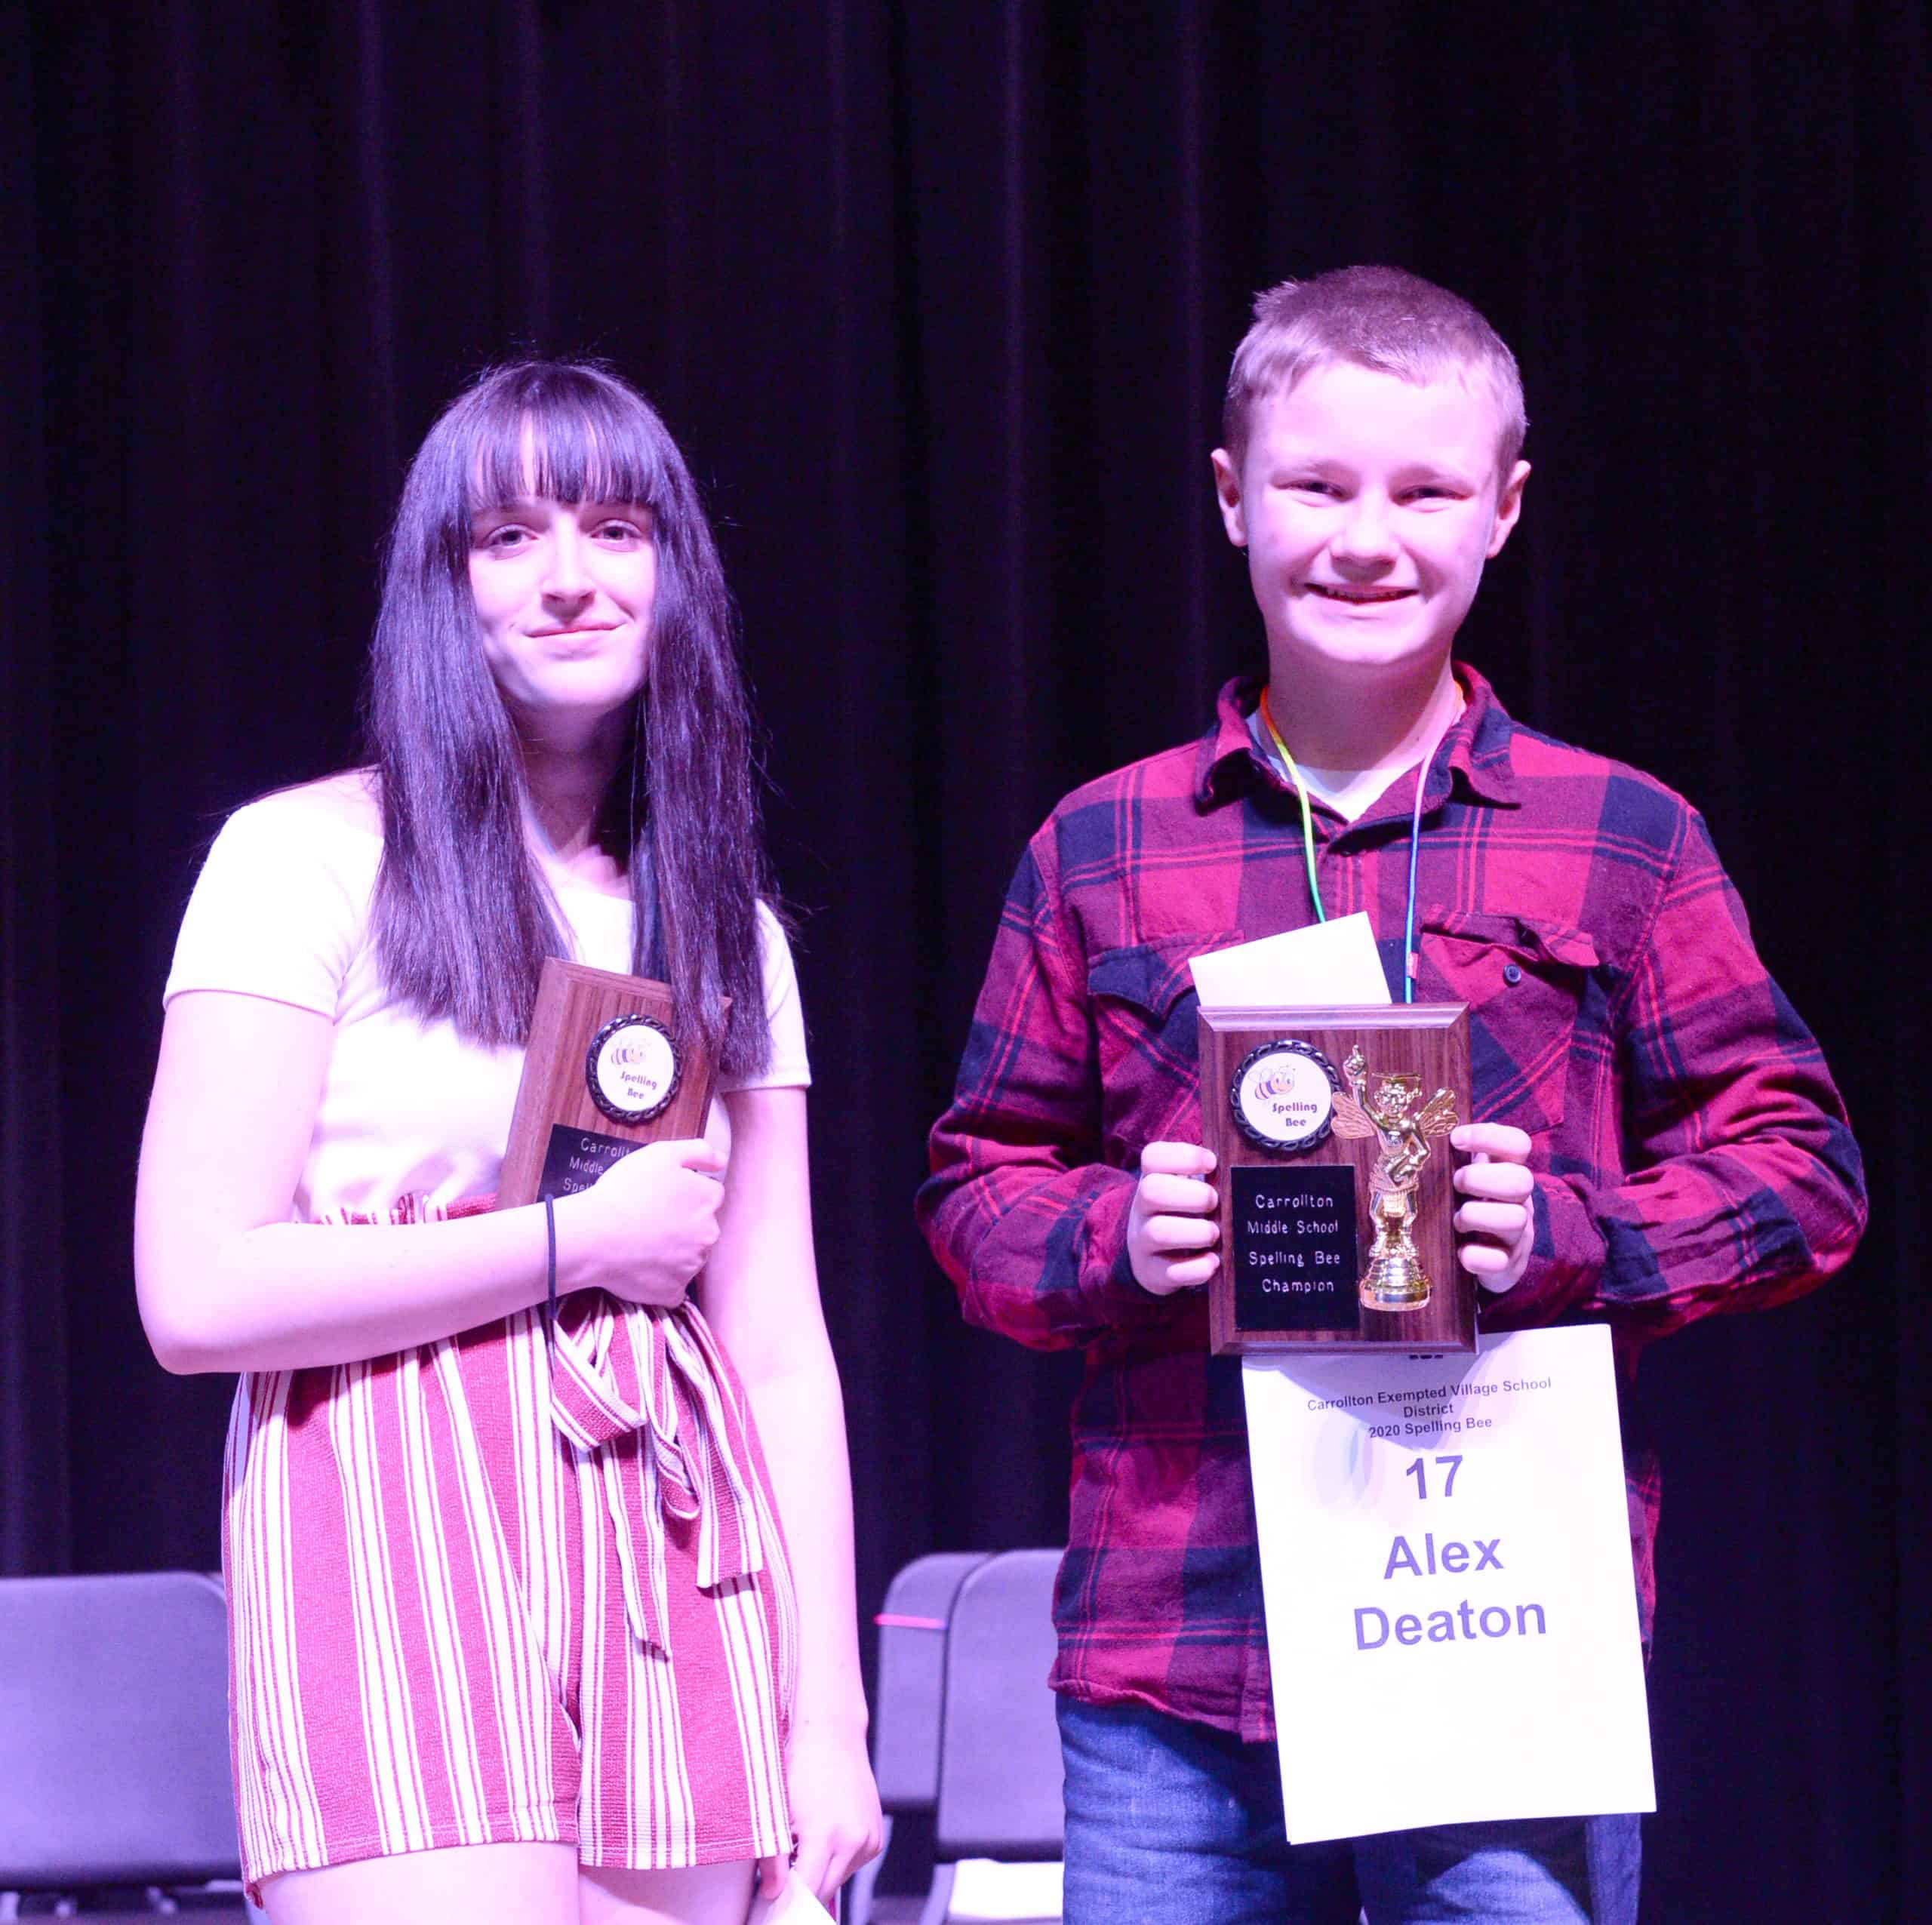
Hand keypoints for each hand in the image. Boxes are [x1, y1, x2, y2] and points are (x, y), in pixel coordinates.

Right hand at [557, 1137, 727, 1307]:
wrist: (594, 1235)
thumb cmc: (626, 1191)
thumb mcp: (662, 1154)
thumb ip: (699, 1152)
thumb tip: (722, 1161)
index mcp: (708, 1200)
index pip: (710, 1194)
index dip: (686, 1193)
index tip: (662, 1196)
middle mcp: (709, 1234)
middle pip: (702, 1227)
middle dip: (682, 1223)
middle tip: (648, 1219)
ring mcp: (692, 1265)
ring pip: (689, 1256)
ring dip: (673, 1250)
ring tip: (640, 1242)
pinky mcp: (673, 1290)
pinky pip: (673, 1285)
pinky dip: (661, 1279)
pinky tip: (641, 1266)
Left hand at [758, 1717, 881, 1907]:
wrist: (833, 1735)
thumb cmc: (800, 1767)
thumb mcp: (778, 1810)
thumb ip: (773, 1857)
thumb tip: (772, 1894)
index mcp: (827, 1835)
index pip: (807, 1892)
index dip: (786, 1901)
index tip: (770, 1903)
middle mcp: (854, 1841)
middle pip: (824, 1891)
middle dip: (802, 1890)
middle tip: (782, 1877)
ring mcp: (869, 1840)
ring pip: (839, 1880)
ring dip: (821, 1873)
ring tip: (805, 1842)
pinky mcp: (876, 1838)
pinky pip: (852, 1865)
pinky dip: (836, 1860)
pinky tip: (825, 1833)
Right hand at [1127, 1142, 1218, 1294]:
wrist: (1149, 1255)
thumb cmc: (1179, 1212)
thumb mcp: (1182, 1187)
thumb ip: (1204, 1174)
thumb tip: (1237, 1165)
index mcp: (1151, 1179)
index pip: (1152, 1157)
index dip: (1185, 1156)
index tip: (1212, 1163)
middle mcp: (1141, 1208)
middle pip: (1152, 1191)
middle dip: (1193, 1196)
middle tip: (1214, 1203)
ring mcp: (1143, 1241)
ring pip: (1158, 1232)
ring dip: (1196, 1232)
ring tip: (1214, 1233)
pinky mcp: (1153, 1272)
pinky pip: (1171, 1272)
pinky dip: (1197, 1268)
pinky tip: (1213, 1261)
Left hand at [1449, 1123, 1535, 1293]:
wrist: (1484, 1258)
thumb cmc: (1467, 1206)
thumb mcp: (1464, 1178)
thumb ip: (1454, 1157)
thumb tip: (1416, 1134)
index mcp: (1507, 1172)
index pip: (1518, 1143)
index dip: (1490, 1137)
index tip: (1456, 1139)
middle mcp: (1519, 1201)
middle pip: (1522, 1180)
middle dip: (1481, 1179)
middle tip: (1456, 1183)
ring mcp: (1516, 1234)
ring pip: (1515, 1219)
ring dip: (1478, 1216)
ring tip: (1457, 1219)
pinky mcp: (1507, 1265)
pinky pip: (1499, 1261)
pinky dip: (1476, 1256)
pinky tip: (1461, 1252)